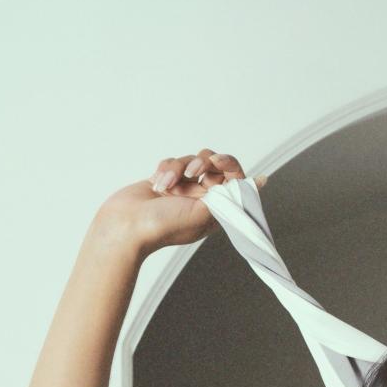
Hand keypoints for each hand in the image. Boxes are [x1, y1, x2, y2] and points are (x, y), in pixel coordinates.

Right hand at [95, 148, 268, 255]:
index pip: (233, 177)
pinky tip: (157, 185)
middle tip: (194, 170)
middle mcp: (202, 198)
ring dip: (178, 168)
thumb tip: (260, 182)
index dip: (228, 165)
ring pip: (190, 160)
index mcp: (216, 208)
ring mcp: (183, 189)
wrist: (126, 225)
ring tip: (168, 186)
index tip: (218, 162)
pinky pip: (172, 163)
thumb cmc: (163, 226)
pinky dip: (165, 170)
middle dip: (202, 162)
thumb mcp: (205, 213)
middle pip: (213, 163)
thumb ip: (231, 196)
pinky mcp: (165, 180)